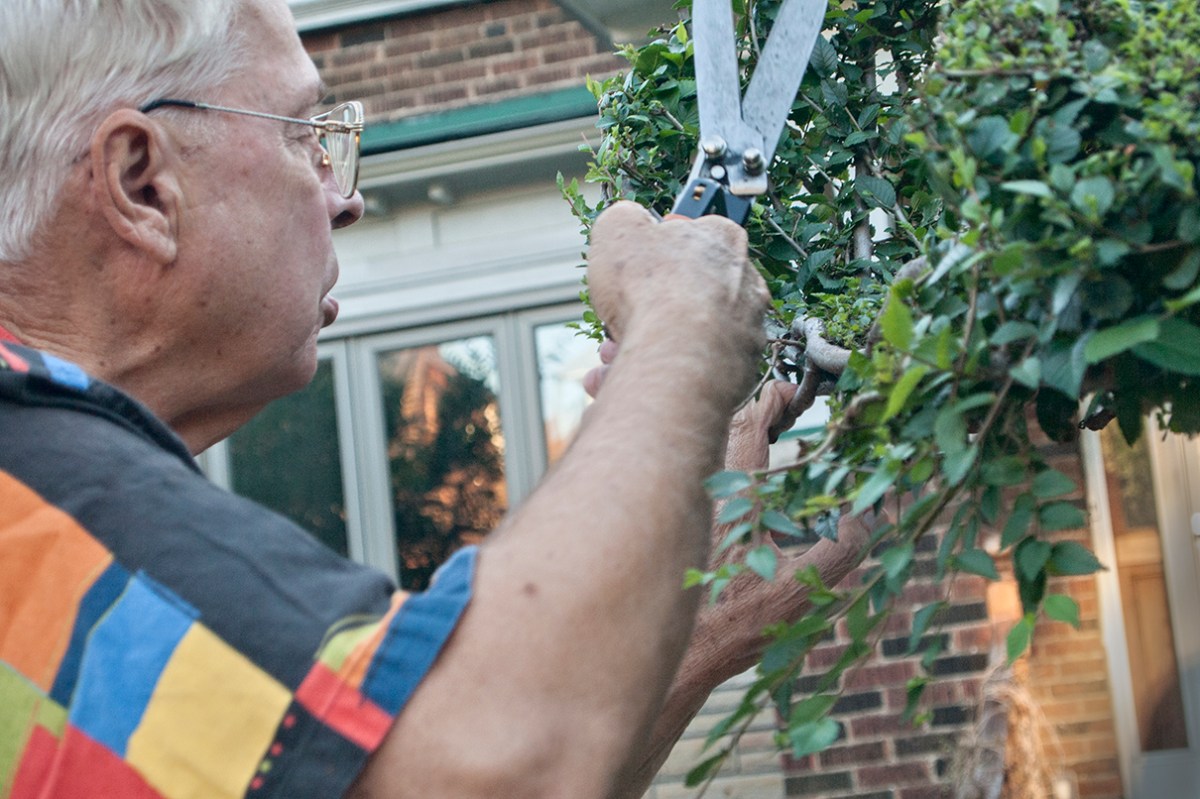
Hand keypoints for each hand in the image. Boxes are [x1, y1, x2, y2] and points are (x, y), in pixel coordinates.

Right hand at [585, 201, 768, 409]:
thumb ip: (623, 217)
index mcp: (722, 239)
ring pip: (692, 332)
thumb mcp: (617, 229)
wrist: (677, 359)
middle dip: (652, 304)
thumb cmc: (652, 292)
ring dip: (655, 339)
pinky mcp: (743, 369)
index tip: (639, 265)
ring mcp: (748, 328)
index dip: (658, 251)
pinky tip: (641, 370)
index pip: (692, 235)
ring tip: (621, 351)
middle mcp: (746, 282)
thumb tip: (625, 220)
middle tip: (624, 315)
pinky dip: (669, 368)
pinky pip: (697, 367)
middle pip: (691, 289)